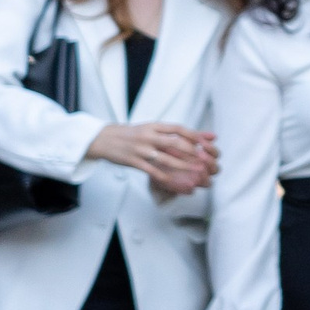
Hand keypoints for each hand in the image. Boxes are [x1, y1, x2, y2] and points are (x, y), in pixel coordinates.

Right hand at [87, 120, 217, 197]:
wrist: (104, 139)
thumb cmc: (132, 134)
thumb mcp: (150, 128)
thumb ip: (171, 132)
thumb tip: (197, 134)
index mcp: (153, 126)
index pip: (178, 128)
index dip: (193, 135)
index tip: (205, 143)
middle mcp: (148, 136)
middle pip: (175, 142)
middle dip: (192, 152)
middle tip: (205, 159)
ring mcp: (141, 149)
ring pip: (166, 158)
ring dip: (184, 166)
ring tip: (197, 172)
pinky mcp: (133, 161)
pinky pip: (152, 171)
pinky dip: (166, 178)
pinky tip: (176, 183)